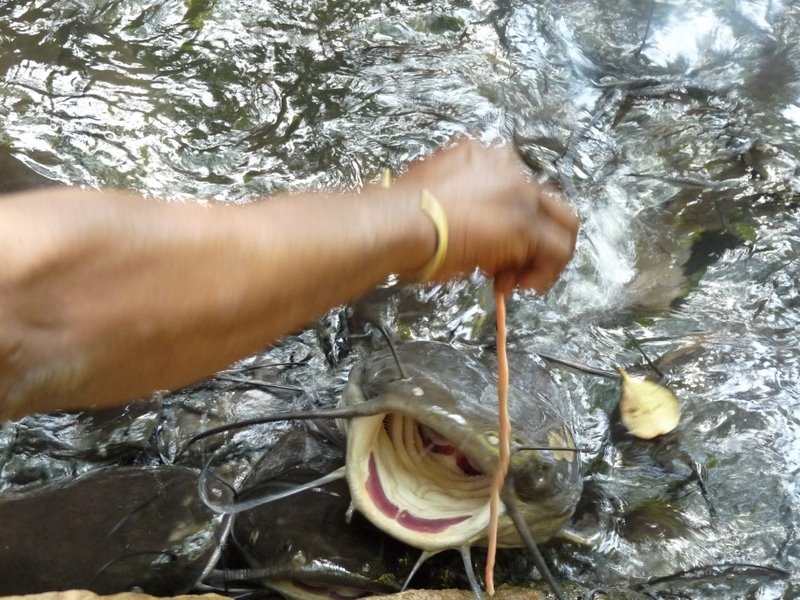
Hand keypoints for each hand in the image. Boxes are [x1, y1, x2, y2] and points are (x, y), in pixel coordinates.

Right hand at [394, 140, 578, 293]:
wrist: (396, 223)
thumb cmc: (398, 217)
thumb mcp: (433, 200)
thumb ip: (460, 209)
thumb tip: (468, 238)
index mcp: (481, 155)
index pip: (514, 189)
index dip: (506, 224)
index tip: (489, 248)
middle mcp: (507, 166)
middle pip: (544, 202)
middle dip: (533, 238)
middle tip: (510, 268)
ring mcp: (520, 193)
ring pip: (562, 223)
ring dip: (543, 257)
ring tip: (516, 281)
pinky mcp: (526, 225)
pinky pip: (558, 250)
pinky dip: (546, 273)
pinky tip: (523, 286)